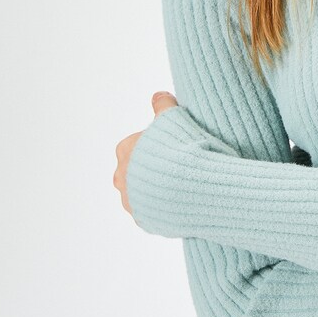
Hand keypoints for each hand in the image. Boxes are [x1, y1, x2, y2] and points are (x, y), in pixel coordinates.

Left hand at [113, 91, 177, 215]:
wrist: (195, 186)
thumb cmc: (183, 148)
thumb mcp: (174, 118)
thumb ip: (163, 105)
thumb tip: (158, 95)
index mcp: (125, 150)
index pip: (136, 145)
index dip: (157, 144)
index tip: (174, 146)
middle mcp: (121, 177)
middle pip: (135, 170)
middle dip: (153, 168)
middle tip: (179, 164)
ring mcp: (131, 202)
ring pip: (142, 193)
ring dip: (157, 189)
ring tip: (182, 184)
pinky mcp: (144, 221)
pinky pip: (153, 212)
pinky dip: (164, 207)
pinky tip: (181, 200)